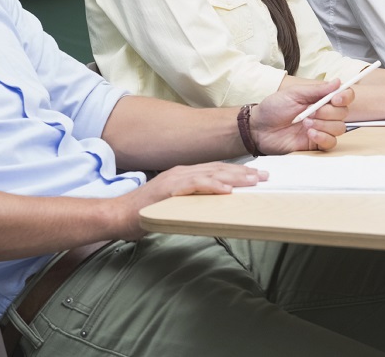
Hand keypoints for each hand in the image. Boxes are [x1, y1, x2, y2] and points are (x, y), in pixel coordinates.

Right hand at [112, 162, 269, 239]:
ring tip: (253, 180)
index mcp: (185, 175)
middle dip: (244, 172)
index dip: (239, 171)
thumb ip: (193, 203)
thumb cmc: (145, 214)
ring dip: (234, 176)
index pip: (217, 170)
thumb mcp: (175, 206)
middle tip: (266, 176)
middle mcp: (183, 172)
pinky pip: (195, 185)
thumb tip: (214, 209)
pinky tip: (226, 189)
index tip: (258, 176)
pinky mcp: (169, 189)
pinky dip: (212, 186)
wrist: (118, 215)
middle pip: (219, 169)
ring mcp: (175, 179)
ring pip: (211, 174)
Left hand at [252, 80, 350, 154]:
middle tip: (310, 112)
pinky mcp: (316, 144)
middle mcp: (324, 113)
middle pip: (343, 113)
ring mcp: (321, 129)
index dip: (345, 97)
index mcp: (320, 98)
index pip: (344, 96)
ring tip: (305, 123)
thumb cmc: (273, 108)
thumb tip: (338, 82)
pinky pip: (331, 142)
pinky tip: (309, 134)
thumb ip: (316, 90)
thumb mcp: (293, 94)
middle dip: (328, 112)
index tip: (336, 98)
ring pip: (339, 128)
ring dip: (324, 125)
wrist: (259, 129)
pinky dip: (323, 137)